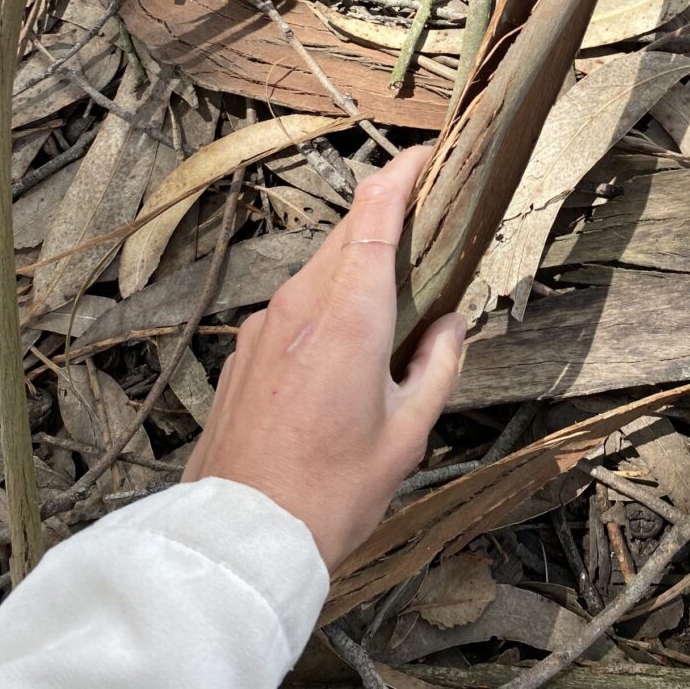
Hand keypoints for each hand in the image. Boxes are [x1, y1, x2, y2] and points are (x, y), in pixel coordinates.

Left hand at [183, 146, 464, 571]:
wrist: (239, 537)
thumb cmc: (329, 492)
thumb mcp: (407, 435)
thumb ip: (437, 366)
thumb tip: (450, 323)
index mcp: (348, 315)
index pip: (375, 213)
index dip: (403, 172)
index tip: (429, 153)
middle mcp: (300, 305)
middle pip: (348, 232)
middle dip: (387, 214)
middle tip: (429, 220)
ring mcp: (266, 326)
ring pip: (319, 268)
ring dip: (357, 264)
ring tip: (395, 291)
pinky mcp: (246, 350)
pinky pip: (295, 304)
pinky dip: (327, 300)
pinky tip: (346, 342)